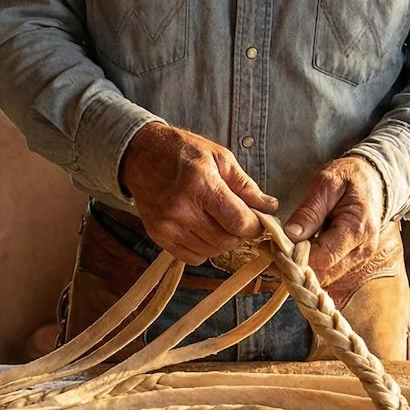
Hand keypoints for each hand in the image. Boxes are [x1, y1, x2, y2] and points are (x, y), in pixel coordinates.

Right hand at [119, 123, 278, 264]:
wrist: (141, 154)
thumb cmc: (182, 151)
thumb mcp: (220, 157)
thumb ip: (246, 185)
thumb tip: (269, 207)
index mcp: (201, 184)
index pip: (237, 221)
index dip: (254, 226)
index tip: (257, 221)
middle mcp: (182, 208)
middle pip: (226, 241)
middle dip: (239, 233)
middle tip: (238, 219)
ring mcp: (167, 225)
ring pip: (211, 251)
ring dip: (222, 241)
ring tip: (219, 222)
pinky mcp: (158, 235)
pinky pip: (192, 257)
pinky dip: (204, 249)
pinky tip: (202, 231)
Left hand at [284, 156, 386, 284]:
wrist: (372, 179)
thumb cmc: (349, 177)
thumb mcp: (326, 184)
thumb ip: (310, 211)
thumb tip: (291, 236)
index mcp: (357, 229)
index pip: (324, 257)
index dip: (297, 257)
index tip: (275, 247)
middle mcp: (362, 249)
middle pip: (324, 272)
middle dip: (295, 266)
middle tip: (271, 251)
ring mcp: (360, 257)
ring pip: (326, 276)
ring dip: (301, 269)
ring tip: (280, 251)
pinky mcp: (354, 260)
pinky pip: (330, 271)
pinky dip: (311, 266)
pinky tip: (295, 253)